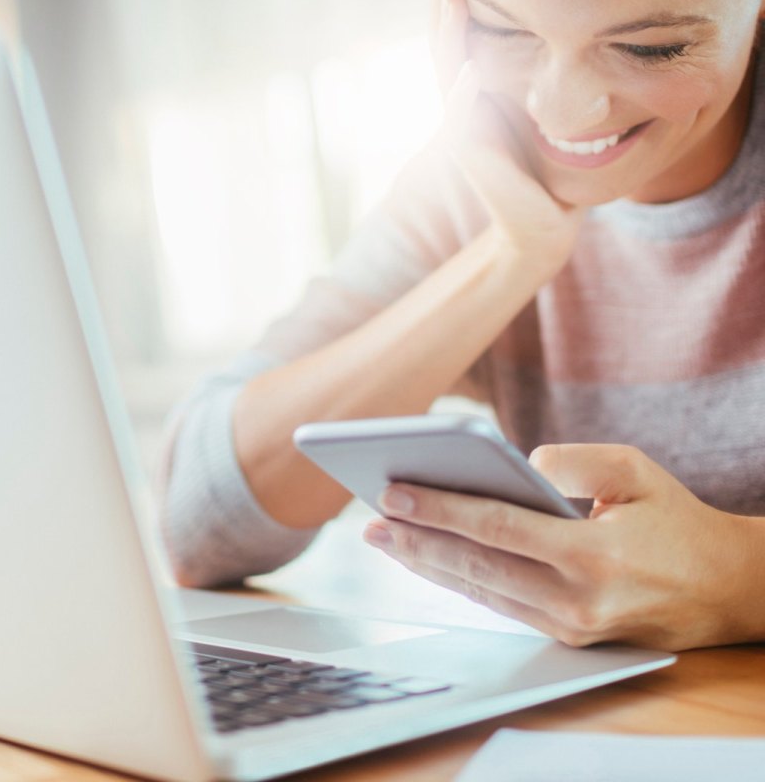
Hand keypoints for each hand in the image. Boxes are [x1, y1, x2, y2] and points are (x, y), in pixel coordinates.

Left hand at [364, 443, 764, 650]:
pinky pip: (498, 603)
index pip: (496, 528)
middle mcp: (576, 600)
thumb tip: (513, 465)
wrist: (728, 589)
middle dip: (416, 541)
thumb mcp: (635, 470)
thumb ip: (571, 461)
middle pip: (476, 565)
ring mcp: (570, 626)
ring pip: (480, 589)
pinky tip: (426, 559)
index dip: (438, 510)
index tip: (391, 494)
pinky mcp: (566, 637)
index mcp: (594, 556)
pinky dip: (458, 580)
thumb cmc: (675, 519)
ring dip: (427, 564)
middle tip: (369, 520)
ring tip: (384, 538)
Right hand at [431, 0, 583, 267]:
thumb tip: (579, 39)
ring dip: (448, 39)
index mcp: (481, 94)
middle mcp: (465, 107)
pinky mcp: (472, 155)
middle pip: (448, 48)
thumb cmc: (553, 171)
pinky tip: (472, 68)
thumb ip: (548, 82)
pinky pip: (461, 119)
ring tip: (452, 2)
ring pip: (449, 74)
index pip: (466, 40)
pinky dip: (464, 93)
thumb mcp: (551, 115)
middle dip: (448, 14)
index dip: (464, 10)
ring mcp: (464, 129)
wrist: (546, 225)